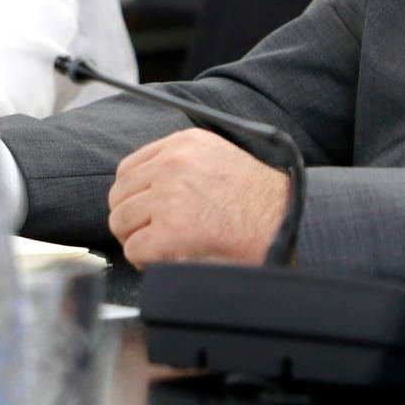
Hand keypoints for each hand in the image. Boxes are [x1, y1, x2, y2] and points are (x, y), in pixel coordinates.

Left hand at [107, 128, 290, 267]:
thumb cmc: (259, 200)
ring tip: (162, 247)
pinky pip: (134, 249)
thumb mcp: (218, 158)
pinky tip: (166, 259)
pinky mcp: (169, 231)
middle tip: (152, 234)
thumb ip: (182, 163)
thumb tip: (146, 186)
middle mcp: (172, 164)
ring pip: (121, 222)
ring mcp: (168, 197)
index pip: (129, 169)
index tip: (143, 211)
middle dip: (132, 219)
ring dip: (137, 239)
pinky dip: (145, 260)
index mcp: (183, 144)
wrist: (284, 224)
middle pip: (119, 196)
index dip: (133, 195)